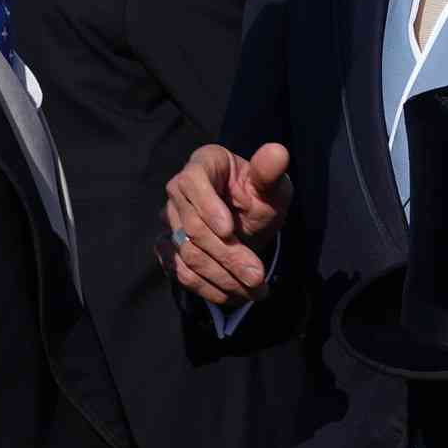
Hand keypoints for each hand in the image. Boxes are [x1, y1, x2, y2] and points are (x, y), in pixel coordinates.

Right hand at [163, 142, 290, 305]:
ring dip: (221, 277)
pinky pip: (180, 271)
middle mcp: (179, 191)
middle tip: (257, 277)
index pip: (193, 181)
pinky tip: (233, 295)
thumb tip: (278, 151)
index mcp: (203, 163)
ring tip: (254, 290)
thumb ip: (269, 171)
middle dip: (227, 255)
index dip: (208, 207)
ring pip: (187, 254)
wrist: (248, 220)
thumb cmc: (259, 195)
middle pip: (193, 227)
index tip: (230, 231)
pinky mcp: (169, 247)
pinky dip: (207, 287)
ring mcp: (170, 220)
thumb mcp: (270, 184)